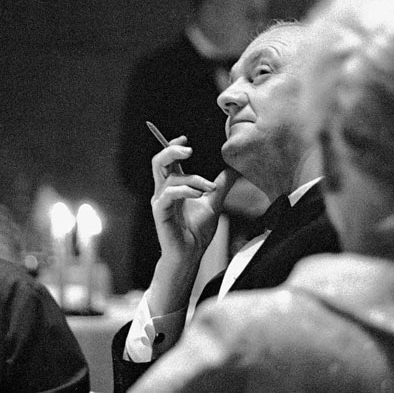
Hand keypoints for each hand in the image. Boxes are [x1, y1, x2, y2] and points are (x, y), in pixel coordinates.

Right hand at [151, 137, 237, 261]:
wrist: (191, 254)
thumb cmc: (197, 231)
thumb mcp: (214, 202)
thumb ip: (221, 185)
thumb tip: (234, 169)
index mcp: (174, 185)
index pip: (168, 159)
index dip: (173, 146)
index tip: (186, 139)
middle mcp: (164, 190)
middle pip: (158, 161)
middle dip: (171, 150)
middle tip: (189, 149)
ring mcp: (160, 201)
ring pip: (168, 177)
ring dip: (192, 178)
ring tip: (209, 188)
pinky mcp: (160, 212)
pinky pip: (169, 194)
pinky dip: (185, 191)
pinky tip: (199, 195)